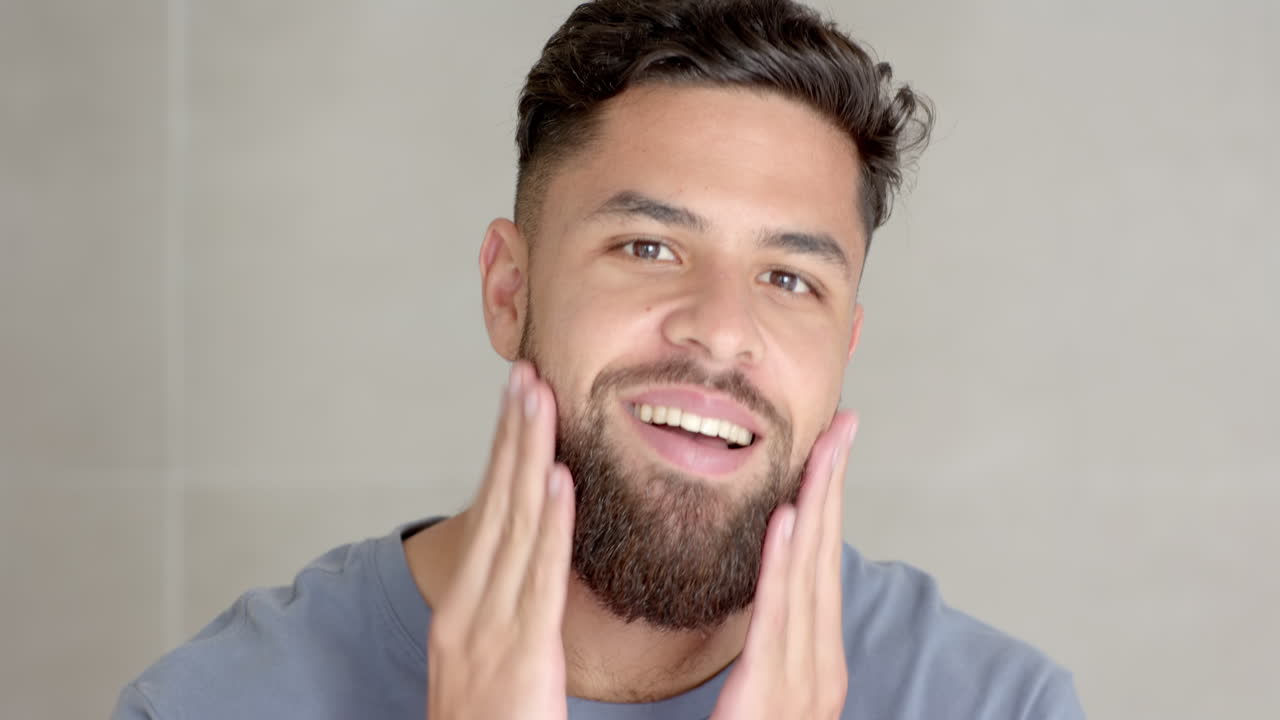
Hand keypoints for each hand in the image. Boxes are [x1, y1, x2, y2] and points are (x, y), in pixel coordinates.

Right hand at [426, 361, 575, 719]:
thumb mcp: (489, 675)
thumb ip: (509, 625)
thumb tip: (530, 584)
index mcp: (463, 616)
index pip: (489, 519)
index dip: (505, 456)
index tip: (522, 406)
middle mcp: (467, 613)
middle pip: (496, 507)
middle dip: (512, 437)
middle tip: (526, 373)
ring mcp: (485, 633)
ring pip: (513, 527)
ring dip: (527, 456)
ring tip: (539, 398)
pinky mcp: (517, 658)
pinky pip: (537, 579)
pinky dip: (546, 523)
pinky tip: (558, 478)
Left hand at [710, 410, 857, 719]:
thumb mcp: (765, 699)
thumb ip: (770, 655)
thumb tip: (769, 606)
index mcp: (812, 660)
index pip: (819, 563)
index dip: (826, 501)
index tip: (828, 448)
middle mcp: (818, 664)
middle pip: (825, 556)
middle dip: (834, 485)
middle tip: (843, 421)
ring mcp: (802, 680)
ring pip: (809, 575)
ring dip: (816, 504)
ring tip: (823, 446)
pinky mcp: (771, 694)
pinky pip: (778, 617)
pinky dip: (783, 563)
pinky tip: (787, 517)